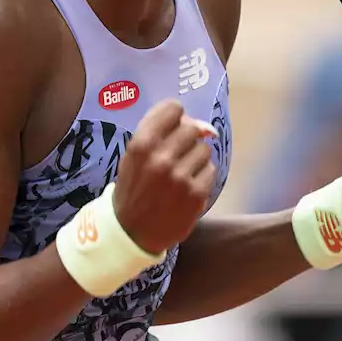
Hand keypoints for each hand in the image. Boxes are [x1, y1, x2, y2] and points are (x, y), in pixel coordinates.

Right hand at [114, 99, 216, 253]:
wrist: (131, 232)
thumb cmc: (134, 188)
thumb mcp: (135, 156)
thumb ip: (162, 133)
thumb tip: (206, 127)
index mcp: (141, 144)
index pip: (173, 108)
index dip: (176, 117)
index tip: (172, 129)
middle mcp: (161, 158)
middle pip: (192, 128)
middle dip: (186, 140)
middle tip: (176, 156)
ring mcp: (180, 177)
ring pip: (204, 149)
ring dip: (195, 159)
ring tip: (180, 174)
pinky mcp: (196, 194)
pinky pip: (210, 170)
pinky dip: (201, 177)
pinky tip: (187, 187)